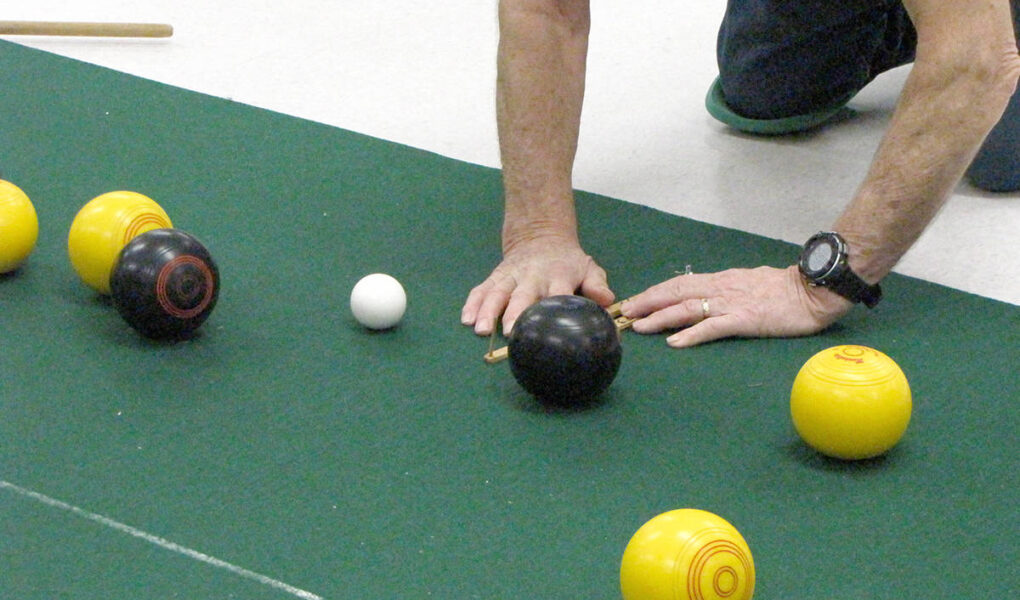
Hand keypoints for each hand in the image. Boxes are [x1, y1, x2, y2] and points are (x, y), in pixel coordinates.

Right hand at [462, 236, 613, 335]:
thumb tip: (607, 301)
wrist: (541, 235)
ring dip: (487, 311)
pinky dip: (472, 304)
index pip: (555, 292)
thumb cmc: (568, 262)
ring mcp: (510, 277)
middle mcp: (531, 277)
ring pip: (496, 293)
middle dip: (514, 313)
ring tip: (481, 330)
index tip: (547, 324)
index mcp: (557, 276)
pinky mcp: (495, 277)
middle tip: (510, 332)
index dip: (551, 306)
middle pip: (521, 296)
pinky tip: (466, 319)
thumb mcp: (588, 268)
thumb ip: (597, 285)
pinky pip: (481, 290)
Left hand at [620, 265, 851, 347]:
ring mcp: (730, 304)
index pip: (678, 284)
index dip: (653, 292)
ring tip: (639, 327)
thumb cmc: (783, 290)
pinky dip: (691, 334)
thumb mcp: (747, 283)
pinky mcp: (744, 320)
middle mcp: (719, 288)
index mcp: (719, 281)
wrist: (813, 290)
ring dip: (660, 318)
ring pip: (687, 308)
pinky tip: (675, 342)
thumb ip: (725, 289)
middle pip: (674, 293)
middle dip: (646, 302)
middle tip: (623, 313)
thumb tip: (705, 296)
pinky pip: (712, 327)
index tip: (633, 302)